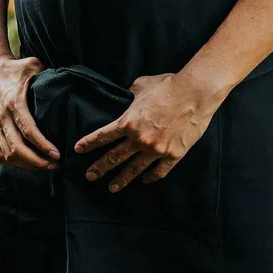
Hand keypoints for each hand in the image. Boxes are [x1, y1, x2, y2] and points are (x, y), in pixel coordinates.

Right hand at [0, 53, 60, 169]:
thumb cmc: (16, 68)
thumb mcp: (32, 65)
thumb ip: (48, 74)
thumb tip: (66, 82)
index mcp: (14, 102)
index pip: (28, 130)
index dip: (42, 145)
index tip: (57, 154)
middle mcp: (2, 117)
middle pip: (17, 149)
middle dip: (37, 162)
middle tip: (55, 165)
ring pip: (8, 155)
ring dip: (27, 165)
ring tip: (45, 166)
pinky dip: (13, 163)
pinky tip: (28, 164)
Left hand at [73, 71, 221, 192]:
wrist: (194, 93)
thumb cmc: (168, 85)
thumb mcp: (143, 85)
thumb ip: (131, 94)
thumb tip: (127, 95)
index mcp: (129, 121)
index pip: (103, 136)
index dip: (89, 143)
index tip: (78, 150)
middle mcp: (139, 139)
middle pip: (114, 157)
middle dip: (100, 168)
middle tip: (89, 177)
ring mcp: (156, 149)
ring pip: (134, 169)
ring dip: (121, 180)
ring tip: (112, 188)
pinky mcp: (173, 155)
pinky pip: (158, 172)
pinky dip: (150, 177)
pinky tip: (144, 180)